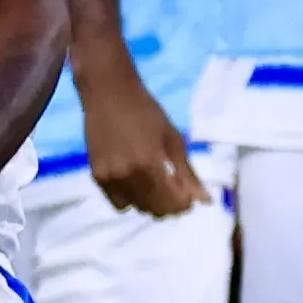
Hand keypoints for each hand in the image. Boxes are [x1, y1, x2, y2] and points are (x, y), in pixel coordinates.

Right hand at [83, 67, 203, 216]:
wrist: (108, 93)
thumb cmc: (146, 110)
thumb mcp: (173, 139)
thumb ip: (188, 173)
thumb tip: (205, 201)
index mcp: (150, 164)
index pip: (173, 203)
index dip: (185, 203)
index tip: (188, 195)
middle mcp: (128, 176)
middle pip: (156, 209)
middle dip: (170, 204)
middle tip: (174, 189)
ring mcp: (110, 178)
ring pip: (138, 208)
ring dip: (151, 202)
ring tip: (154, 182)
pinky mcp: (97, 176)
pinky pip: (119, 202)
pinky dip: (131, 198)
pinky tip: (136, 181)